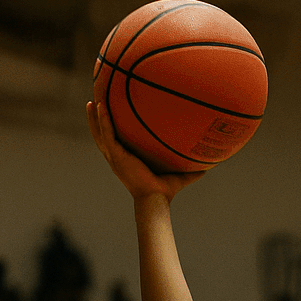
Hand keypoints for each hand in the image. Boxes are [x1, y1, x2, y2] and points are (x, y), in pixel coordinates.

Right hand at [87, 101, 204, 202]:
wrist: (156, 199)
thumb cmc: (165, 190)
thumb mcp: (178, 176)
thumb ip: (191, 171)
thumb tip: (208, 167)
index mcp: (125, 160)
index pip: (113, 141)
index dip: (108, 129)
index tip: (108, 116)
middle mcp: (117, 158)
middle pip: (100, 135)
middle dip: (95, 120)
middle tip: (93, 102)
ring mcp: (115, 157)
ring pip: (99, 134)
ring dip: (94, 118)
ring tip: (91, 101)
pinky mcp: (117, 156)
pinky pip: (108, 135)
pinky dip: (104, 121)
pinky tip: (101, 107)